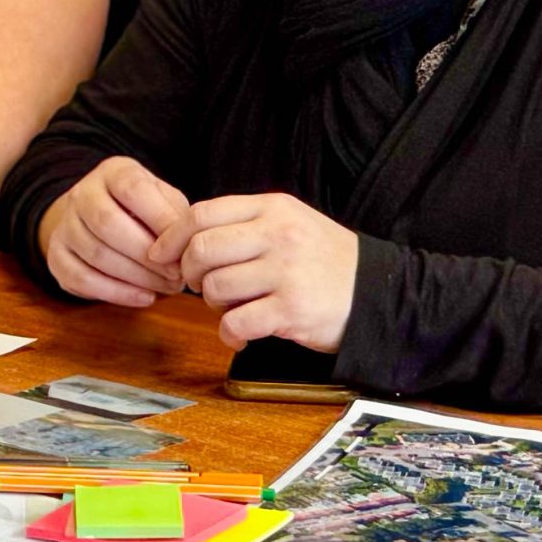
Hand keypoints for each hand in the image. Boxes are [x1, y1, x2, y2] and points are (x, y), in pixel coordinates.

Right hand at [35, 156, 187, 305]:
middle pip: (108, 223)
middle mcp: (82, 194)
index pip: (132, 189)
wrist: (98, 219)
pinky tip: (145, 297)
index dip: (160, 219)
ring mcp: (64, 225)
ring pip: (96, 254)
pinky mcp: (56, 256)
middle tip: (177, 275)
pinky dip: (117, 293)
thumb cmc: (143, 211)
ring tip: (168, 287)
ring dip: (137, 278)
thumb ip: (176, 216)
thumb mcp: (164, 201)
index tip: (183, 247)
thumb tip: (183, 245)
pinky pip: (81, 279)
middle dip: (147, 255)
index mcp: (113, 172)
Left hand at [147, 192, 358, 351]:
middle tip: (203, 286)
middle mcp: (279, 235)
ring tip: (236, 306)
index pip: (201, 213)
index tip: (163, 255)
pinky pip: (236, 323)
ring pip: (215, 287)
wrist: (379, 293)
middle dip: (191, 273)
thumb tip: (183, 238)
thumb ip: (243, 224)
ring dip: (214, 304)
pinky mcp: (292, 309)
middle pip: (201, 249)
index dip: (172, 237)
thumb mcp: (290, 223)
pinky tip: (243, 332)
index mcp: (273, 208)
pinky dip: (230, 333)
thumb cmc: (325, 261)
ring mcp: (286, 272)